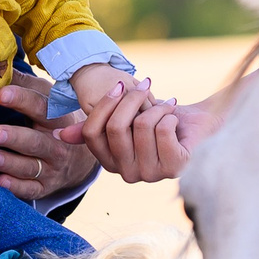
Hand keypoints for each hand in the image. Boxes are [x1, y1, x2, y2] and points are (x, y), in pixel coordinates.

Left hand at [0, 80, 99, 201]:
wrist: (78, 157)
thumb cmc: (53, 120)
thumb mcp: (46, 98)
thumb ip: (23, 84)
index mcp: (58, 118)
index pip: (41, 108)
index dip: (22, 100)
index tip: (1, 94)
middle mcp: (58, 144)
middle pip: (37, 142)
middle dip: (15, 138)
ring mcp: (52, 168)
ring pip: (31, 167)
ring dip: (10, 163)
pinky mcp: (45, 187)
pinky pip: (31, 190)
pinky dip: (16, 187)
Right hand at [62, 79, 224, 183]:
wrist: (201, 123)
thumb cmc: (160, 120)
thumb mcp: (123, 119)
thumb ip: (93, 128)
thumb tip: (57, 135)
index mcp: (110, 164)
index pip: (93, 131)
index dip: (105, 103)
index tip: (121, 84)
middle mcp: (127, 174)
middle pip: (116, 127)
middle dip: (133, 98)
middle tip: (148, 85)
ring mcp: (151, 174)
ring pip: (141, 126)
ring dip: (157, 107)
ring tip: (167, 106)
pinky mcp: (175, 168)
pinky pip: (162, 131)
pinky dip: (170, 116)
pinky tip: (176, 120)